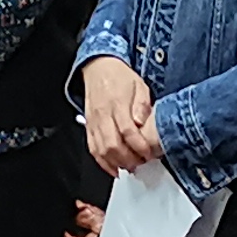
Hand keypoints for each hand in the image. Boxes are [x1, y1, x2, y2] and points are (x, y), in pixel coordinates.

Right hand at [79, 57, 163, 175]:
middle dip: (128, 159)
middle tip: (140, 163)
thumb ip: (142, 105)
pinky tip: (113, 168)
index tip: (148, 153)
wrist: (98, 68)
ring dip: (116, 163)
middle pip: (113, 144)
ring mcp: (93, 122)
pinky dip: (102, 162)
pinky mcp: (88, 127)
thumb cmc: (120, 77)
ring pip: (101, 150)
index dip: (139, 146)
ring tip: (129, 167)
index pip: (128, 131)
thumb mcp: (139, 85)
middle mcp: (103, 115)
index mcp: (117, 103)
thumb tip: (142, 122)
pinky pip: (92, 148)